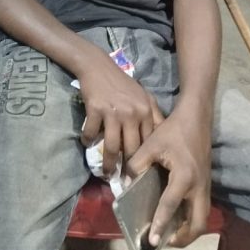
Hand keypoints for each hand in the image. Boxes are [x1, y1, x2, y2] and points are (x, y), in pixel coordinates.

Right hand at [76, 48, 163, 171]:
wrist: (98, 67)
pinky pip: (91, 133)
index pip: (149, 142)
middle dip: (128, 169)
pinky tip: (87, 143)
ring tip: (106, 174)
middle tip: (124, 182)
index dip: (146, 160)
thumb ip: (153, 115)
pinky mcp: (95, 110)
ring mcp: (113, 112)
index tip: (143, 175)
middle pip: (131, 149)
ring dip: (108, 163)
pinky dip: (88, 141)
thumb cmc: (122, 84)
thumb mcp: (143, 96)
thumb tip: (161, 140)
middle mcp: (132, 114)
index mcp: (146, 112)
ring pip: (111, 146)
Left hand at [127, 106, 212, 248]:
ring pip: (201, 219)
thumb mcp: (151, 145)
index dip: (160, 223)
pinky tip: (176, 219)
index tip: (152, 240)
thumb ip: (137, 164)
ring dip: (188, 230)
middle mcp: (199, 187)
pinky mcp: (206, 185)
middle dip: (182, 238)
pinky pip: (200, 210)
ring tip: (169, 235)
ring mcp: (205, 187)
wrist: (196, 119)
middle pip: (197, 224)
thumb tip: (125, 182)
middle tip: (164, 243)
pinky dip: (190, 219)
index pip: (170, 205)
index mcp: (184, 177)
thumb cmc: (173, 131)